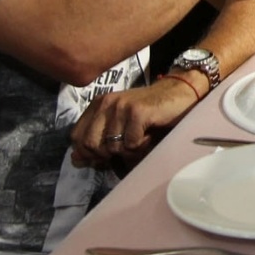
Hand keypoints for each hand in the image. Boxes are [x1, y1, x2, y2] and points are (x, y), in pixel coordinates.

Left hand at [69, 78, 197, 167]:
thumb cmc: (150, 114)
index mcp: (97, 105)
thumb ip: (97, 141)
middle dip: (108, 155)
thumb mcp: (119, 126)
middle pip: (91, 144)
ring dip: (130, 150)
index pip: (76, 137)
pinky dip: (143, 146)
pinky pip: (132, 144)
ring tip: (141, 138)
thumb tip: (76, 160)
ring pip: (113, 147)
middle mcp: (106, 103)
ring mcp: (121, 106)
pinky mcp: (137, 112)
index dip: (88, 153)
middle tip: (126, 147)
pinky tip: (150, 134)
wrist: (179, 94)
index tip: (106, 156)